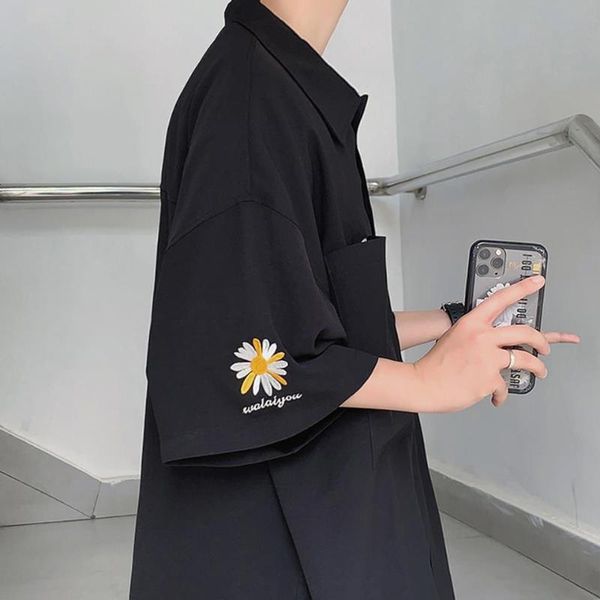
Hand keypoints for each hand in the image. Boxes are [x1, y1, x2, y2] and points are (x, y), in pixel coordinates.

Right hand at [413, 275, 578, 411]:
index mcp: (472, 323)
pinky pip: (505, 386)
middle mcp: (482, 337)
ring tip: (539, 372)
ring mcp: (488, 358)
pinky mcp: (490, 379)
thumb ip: (476, 336)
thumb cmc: (436, 365)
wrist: (424, 384)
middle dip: (542, 341)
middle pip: (525, 332)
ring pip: (526, 360)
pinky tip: (497, 396)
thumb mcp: (454, 337)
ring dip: (537, 368)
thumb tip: (497, 342)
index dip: (522, 288)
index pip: (501, 299)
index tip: (537, 281)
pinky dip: (501, 394)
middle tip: (544, 347)